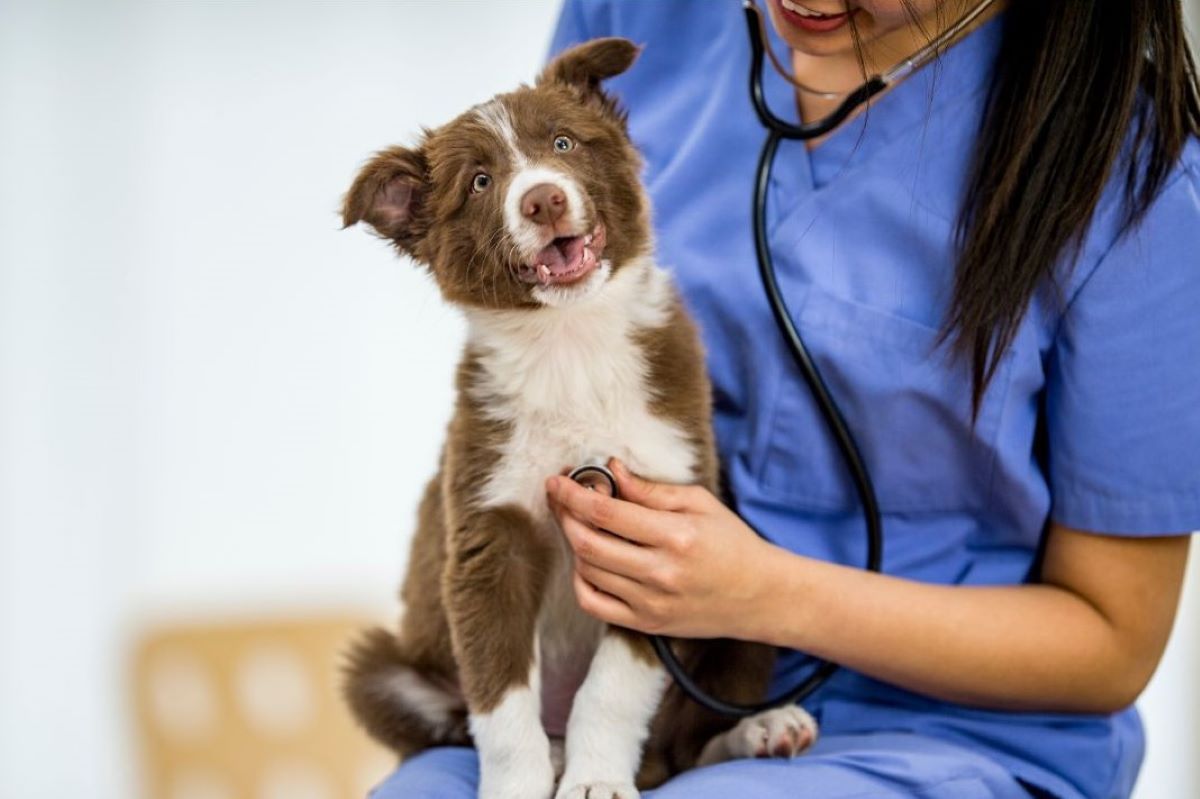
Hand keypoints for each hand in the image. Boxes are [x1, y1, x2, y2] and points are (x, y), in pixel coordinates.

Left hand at [545, 458, 779, 639]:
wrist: (760, 596)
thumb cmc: (732, 543)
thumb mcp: (700, 503)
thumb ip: (651, 490)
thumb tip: (611, 471)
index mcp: (676, 536)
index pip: (606, 513)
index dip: (573, 494)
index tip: (556, 480)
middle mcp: (661, 573)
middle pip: (588, 543)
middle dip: (564, 516)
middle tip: (559, 497)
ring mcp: (651, 603)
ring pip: (587, 571)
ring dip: (573, 543)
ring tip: (579, 523)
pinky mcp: (646, 624)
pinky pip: (593, 604)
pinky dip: (580, 580)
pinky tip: (587, 560)